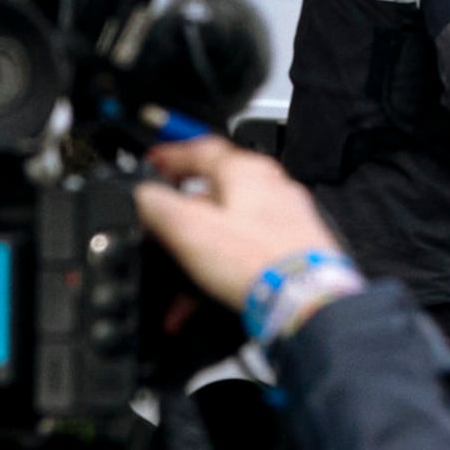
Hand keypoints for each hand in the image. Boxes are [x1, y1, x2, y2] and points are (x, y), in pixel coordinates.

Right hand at [136, 137, 341, 307]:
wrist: (306, 300)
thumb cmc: (258, 260)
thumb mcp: (189, 227)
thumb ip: (159, 205)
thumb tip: (143, 194)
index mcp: (247, 171)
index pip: (202, 149)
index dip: (171, 155)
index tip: (153, 163)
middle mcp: (272, 189)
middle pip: (214, 192)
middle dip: (180, 215)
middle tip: (159, 227)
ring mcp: (285, 220)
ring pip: (225, 229)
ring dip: (194, 252)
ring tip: (174, 277)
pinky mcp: (291, 249)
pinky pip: (242, 253)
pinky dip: (216, 269)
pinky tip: (197, 299)